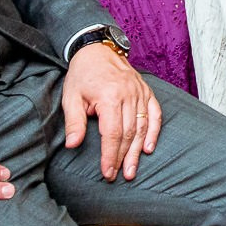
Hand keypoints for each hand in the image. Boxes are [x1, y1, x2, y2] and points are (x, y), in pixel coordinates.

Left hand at [62, 41, 161, 180]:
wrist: (97, 49)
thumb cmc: (82, 74)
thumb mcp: (71, 97)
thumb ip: (74, 121)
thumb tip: (73, 144)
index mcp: (109, 97)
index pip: (112, 133)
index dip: (110, 155)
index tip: (107, 172)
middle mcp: (128, 95)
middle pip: (129, 133)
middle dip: (124, 157)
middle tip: (119, 175)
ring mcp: (140, 92)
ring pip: (142, 127)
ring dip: (138, 150)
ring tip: (133, 169)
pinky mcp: (146, 91)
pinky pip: (155, 114)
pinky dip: (153, 132)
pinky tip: (149, 147)